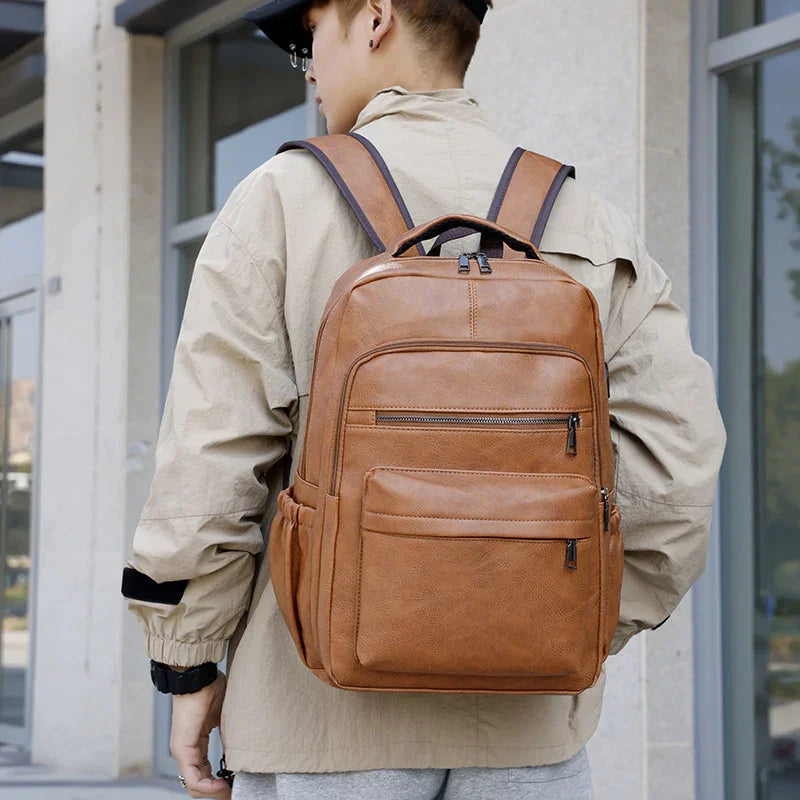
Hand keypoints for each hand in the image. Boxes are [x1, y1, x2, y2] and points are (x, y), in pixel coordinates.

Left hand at [170, 669, 230, 798]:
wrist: (199, 676)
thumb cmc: (211, 689)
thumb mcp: (224, 717)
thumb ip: (229, 736)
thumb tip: (240, 753)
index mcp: (195, 744)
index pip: (204, 774)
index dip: (219, 784)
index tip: (235, 786)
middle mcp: (186, 751)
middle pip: (199, 784)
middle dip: (218, 793)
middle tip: (235, 794)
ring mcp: (182, 751)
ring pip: (194, 785)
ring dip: (213, 792)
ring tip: (230, 792)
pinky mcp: (183, 749)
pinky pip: (193, 778)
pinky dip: (207, 786)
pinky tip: (221, 785)